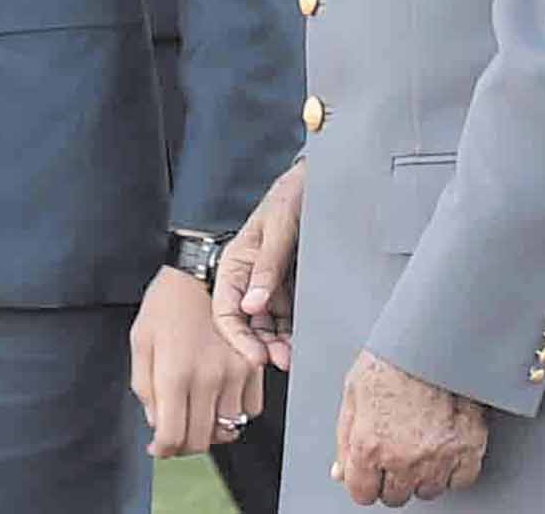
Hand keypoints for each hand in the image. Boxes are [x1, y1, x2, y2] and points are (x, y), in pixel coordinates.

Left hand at [130, 266, 265, 458]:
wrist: (199, 272)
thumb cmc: (166, 304)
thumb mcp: (140, 341)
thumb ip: (144, 387)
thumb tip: (157, 423)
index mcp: (175, 373)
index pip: (173, 437)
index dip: (163, 450)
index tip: (158, 448)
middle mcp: (209, 378)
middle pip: (201, 440)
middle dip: (184, 444)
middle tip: (175, 433)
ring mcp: (235, 373)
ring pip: (228, 429)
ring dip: (212, 428)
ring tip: (196, 410)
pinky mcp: (254, 366)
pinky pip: (251, 409)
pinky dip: (236, 411)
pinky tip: (219, 396)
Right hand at [213, 161, 302, 371]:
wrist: (318, 183)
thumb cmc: (289, 196)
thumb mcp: (277, 227)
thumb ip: (266, 266)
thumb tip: (252, 306)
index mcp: (236, 264)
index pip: (225, 310)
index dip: (237, 337)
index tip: (256, 356)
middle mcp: (250, 279)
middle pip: (246, 324)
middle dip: (261, 346)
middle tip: (281, 361)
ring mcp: (271, 285)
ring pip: (267, 326)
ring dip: (277, 345)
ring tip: (292, 358)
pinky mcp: (290, 288)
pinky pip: (288, 318)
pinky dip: (293, 335)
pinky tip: (301, 344)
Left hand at [332, 351, 487, 505]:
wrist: (429, 339)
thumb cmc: (390, 359)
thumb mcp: (352, 393)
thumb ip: (345, 438)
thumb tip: (341, 472)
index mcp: (369, 444)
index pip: (362, 493)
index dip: (364, 481)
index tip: (369, 473)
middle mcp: (403, 458)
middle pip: (395, 496)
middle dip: (391, 478)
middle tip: (395, 451)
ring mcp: (437, 458)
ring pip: (427, 491)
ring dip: (421, 475)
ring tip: (418, 442)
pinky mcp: (468, 451)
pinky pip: (460, 481)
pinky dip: (452, 469)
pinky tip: (442, 446)